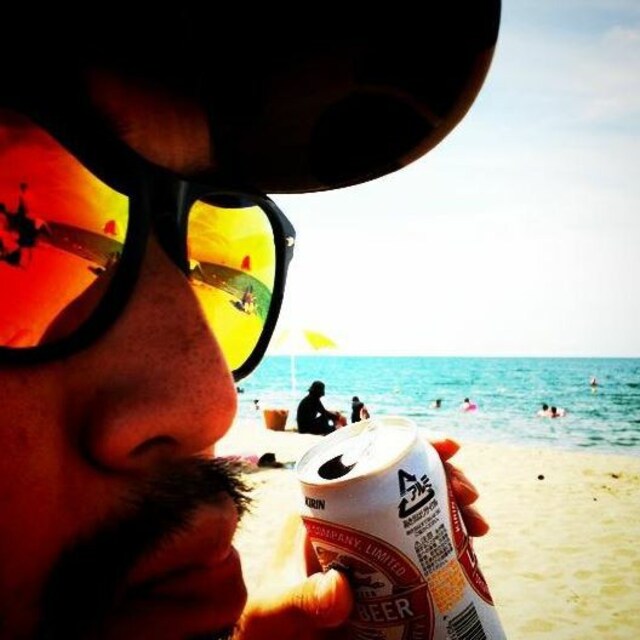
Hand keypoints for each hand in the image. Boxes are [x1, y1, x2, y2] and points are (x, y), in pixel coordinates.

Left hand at [233, 437, 487, 638]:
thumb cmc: (268, 621)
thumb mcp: (279, 611)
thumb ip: (303, 601)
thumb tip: (340, 589)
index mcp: (323, 505)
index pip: (369, 460)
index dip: (410, 447)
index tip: (447, 450)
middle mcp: (348, 512)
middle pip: (400, 479)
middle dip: (441, 478)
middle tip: (471, 498)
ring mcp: (368, 536)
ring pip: (414, 506)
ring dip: (449, 506)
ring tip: (478, 526)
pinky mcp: (383, 562)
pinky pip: (418, 538)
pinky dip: (445, 536)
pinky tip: (467, 546)